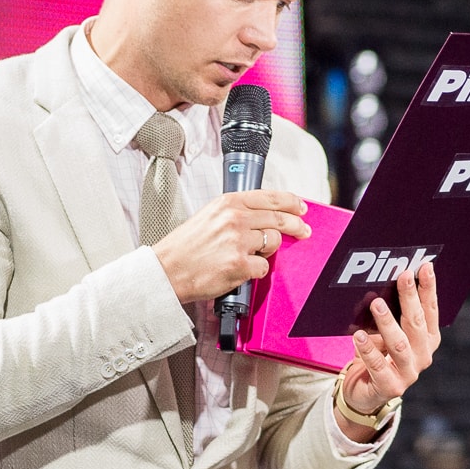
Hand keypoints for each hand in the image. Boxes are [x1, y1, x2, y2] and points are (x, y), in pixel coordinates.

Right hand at [150, 190, 310, 302]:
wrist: (166, 271)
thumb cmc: (185, 247)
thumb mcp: (208, 216)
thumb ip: (235, 213)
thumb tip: (264, 216)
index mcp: (227, 203)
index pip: (270, 197)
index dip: (291, 202)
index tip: (301, 208)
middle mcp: (235, 218)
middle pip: (279, 218)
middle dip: (296, 225)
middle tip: (303, 231)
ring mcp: (239, 242)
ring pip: (274, 242)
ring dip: (267, 251)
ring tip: (249, 255)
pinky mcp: (240, 265)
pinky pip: (264, 267)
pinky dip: (256, 271)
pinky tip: (240, 270)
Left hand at [337, 262, 439, 439]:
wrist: (364, 394)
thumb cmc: (377, 356)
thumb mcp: (383, 333)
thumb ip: (385, 315)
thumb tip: (374, 290)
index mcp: (427, 340)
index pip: (430, 311)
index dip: (428, 289)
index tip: (424, 267)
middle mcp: (423, 356)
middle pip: (417, 324)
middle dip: (410, 298)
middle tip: (402, 276)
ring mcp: (409, 373)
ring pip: (400, 345)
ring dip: (388, 323)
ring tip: (376, 303)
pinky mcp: (391, 387)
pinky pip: (378, 366)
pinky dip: (368, 349)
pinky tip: (359, 335)